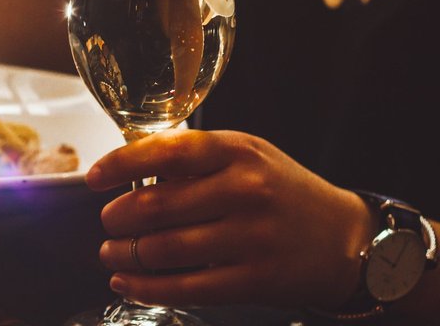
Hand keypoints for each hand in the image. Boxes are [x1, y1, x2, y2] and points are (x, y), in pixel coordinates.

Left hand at [89, 129, 374, 308]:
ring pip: (161, 250)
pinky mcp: (253, 280)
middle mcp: (244, 191)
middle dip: (116, 218)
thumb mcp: (246, 156)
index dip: (120, 165)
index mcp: (237, 151)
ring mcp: (251, 238)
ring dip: (123, 254)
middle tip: (109, 222)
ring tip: (113, 252)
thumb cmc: (280, 192)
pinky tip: (126, 281)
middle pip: (153, 207)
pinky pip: (183, 288)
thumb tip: (126, 165)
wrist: (345, 239)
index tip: (94, 179)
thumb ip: (192, 157)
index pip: (165, 152)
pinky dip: (144, 287)